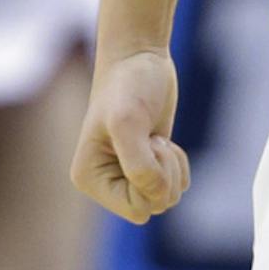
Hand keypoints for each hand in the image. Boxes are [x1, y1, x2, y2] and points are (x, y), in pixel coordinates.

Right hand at [71, 48, 189, 220]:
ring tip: (154, 137)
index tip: (147, 146)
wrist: (138, 58)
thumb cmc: (128, 86)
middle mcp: (106, 182)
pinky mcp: (148, 165)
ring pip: (167, 197)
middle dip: (165, 174)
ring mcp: (127, 175)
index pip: (137, 210)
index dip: (153, 183)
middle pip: (155, 206)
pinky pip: (176, 184)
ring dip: (172, 166)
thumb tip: (154, 194)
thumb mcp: (128, 122)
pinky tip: (162, 139)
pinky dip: (178, 163)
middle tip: (152, 140)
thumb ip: (139, 164)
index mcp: (89, 179)